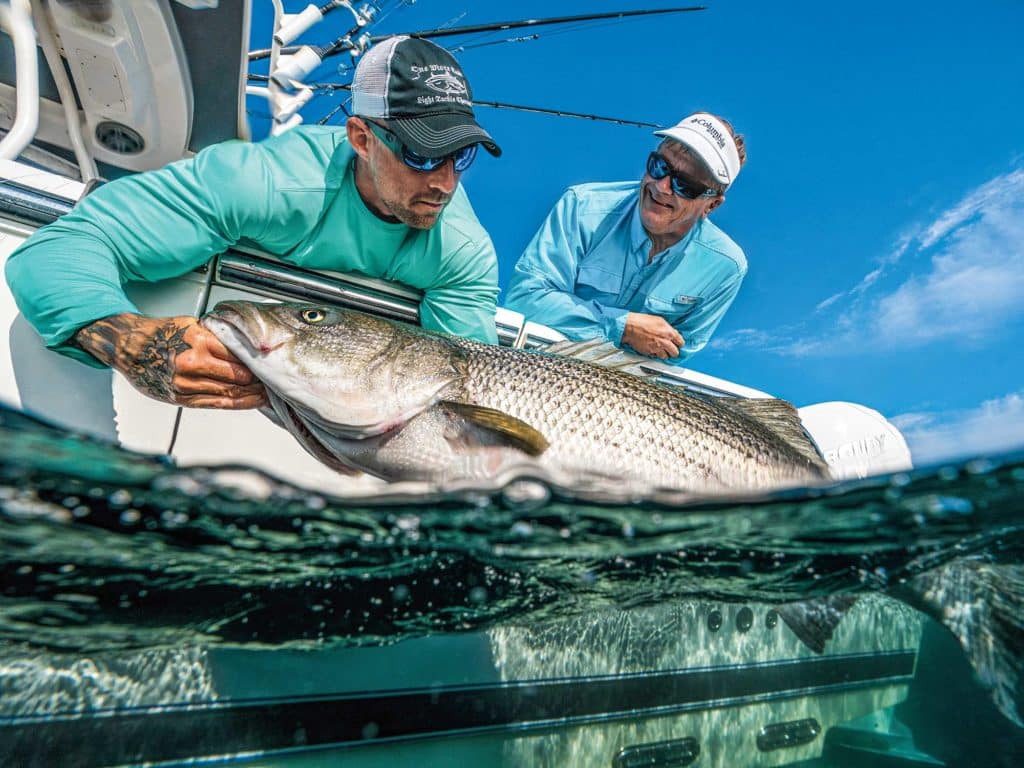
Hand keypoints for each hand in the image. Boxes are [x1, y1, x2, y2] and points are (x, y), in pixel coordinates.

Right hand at [74, 313, 265, 408]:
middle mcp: (192, 363)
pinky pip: (216, 403)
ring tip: (267, 394)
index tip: (270, 363)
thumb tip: (247, 348)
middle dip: (258, 380)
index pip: (239, 355)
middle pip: (238, 376)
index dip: (258, 362)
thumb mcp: (192, 326)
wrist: (131, 347)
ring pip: (230, 393)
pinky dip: (237, 403)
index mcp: (198, 340)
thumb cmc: (162, 334)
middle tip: (274, 380)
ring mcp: (186, 383)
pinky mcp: (182, 398)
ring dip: (252, 395)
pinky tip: (250, 402)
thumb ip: (218, 338)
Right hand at [622, 312, 683, 358]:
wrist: (630, 327)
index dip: (679, 343)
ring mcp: (656, 348)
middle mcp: (664, 342)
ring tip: (662, 350)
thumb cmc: (642, 321)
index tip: (678, 344)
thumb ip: (667, 328)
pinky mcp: (649, 352)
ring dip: (664, 354)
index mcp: (669, 333)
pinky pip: (655, 356)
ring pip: (665, 357)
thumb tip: (671, 332)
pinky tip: (653, 349)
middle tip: (672, 350)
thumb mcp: (659, 320)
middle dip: (674, 351)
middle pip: (675, 353)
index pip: (680, 342)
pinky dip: (655, 354)